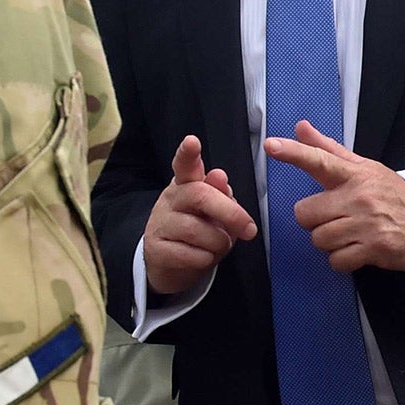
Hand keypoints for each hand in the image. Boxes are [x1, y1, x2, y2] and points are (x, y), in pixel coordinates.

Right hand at [142, 136, 255, 295]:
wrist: (173, 264)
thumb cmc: (200, 231)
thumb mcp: (215, 212)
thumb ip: (221, 195)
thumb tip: (220, 177)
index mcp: (187, 184)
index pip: (184, 164)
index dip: (188, 153)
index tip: (192, 141)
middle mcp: (171, 199)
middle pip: (200, 196)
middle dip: (230, 213)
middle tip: (249, 229)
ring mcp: (160, 223)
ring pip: (197, 230)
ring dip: (218, 242)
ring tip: (218, 245)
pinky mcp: (155, 249)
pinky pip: (190, 255)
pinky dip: (206, 259)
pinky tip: (203, 257)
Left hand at [262, 121, 404, 273]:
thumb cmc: (392, 194)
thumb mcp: (364, 167)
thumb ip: (328, 149)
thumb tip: (301, 127)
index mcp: (354, 174)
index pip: (319, 160)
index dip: (294, 153)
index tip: (271, 146)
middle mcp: (359, 197)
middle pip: (306, 214)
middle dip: (314, 220)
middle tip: (333, 217)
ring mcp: (366, 224)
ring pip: (319, 239)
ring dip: (329, 241)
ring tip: (348, 234)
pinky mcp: (374, 248)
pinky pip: (336, 260)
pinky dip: (342, 259)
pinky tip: (356, 249)